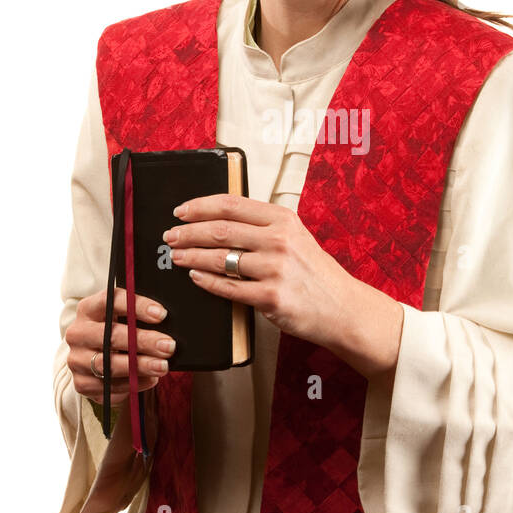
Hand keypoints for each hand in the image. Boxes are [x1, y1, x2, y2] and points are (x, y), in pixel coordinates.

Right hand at [65, 287, 176, 403]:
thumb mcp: (121, 317)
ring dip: (139, 366)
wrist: (93, 357)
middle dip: (143, 341)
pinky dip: (132, 384)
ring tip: (162, 366)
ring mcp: (76, 360)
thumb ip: (138, 316)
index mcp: (88, 309)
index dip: (137, 306)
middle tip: (168, 346)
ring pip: (109, 365)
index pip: (110, 301)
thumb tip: (164, 320)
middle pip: (110, 336)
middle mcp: (78, 333)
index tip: (161, 314)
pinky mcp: (81, 383)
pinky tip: (150, 379)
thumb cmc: (115, 331)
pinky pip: (109, 386)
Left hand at [162, 193, 403, 377]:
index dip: (200, 206)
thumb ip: (263, 227)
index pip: (232, 205)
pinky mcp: (271, 298)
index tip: (180, 210)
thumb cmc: (314, 273)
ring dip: (192, 257)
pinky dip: (207, 282)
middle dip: (188, 232)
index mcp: (283, 219)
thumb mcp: (295, 237)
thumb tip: (219, 221)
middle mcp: (279, 240)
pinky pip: (229, 288)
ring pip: (220, 259)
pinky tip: (195, 278)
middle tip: (170, 236)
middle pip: (220, 230)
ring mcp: (275, 269)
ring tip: (177, 256)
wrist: (342, 308)